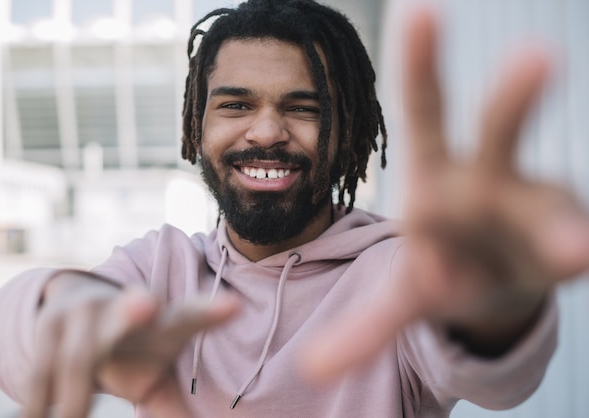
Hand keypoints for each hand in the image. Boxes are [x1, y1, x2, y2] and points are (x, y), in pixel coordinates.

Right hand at [22, 272, 238, 417]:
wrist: (78, 309)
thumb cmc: (131, 351)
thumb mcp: (154, 376)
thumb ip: (173, 406)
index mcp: (161, 323)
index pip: (189, 317)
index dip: (210, 314)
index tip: (234, 306)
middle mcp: (124, 310)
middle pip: (127, 314)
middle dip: (134, 311)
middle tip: (146, 304)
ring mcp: (84, 313)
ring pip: (78, 361)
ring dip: (75, 395)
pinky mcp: (48, 326)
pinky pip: (41, 375)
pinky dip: (39, 405)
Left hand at [301, 6, 588, 381]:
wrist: (498, 285)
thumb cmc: (447, 265)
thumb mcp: (400, 296)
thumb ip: (360, 329)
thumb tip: (311, 372)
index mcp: (438, 182)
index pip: (425, 115)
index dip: (421, 63)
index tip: (422, 9)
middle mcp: (487, 185)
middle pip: (498, 138)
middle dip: (514, 102)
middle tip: (535, 56)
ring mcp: (532, 210)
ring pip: (547, 206)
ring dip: (559, 224)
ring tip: (573, 249)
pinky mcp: (567, 240)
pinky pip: (572, 249)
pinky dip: (576, 253)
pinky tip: (584, 256)